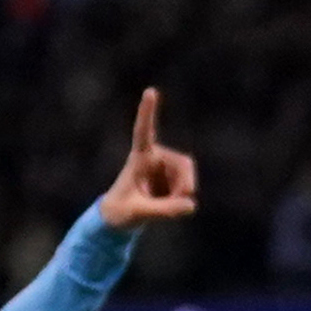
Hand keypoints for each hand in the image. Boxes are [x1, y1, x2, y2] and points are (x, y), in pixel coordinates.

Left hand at [98, 88, 197, 230]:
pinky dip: (182, 200)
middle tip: (185, 201)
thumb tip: (191, 204)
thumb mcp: (138, 214)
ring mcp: (165, 168)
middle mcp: (154, 157)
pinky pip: (187, 188)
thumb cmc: (120, 212)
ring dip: (183, 194)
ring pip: (188, 177)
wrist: (119, 218)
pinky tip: (169, 207)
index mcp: (139, 158)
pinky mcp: (172, 180)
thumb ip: (163, 210)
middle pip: (183, 162)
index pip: (143, 132)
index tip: (150, 91)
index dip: (147, 112)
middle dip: (186, 183)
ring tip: (168, 209)